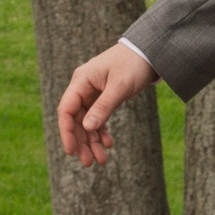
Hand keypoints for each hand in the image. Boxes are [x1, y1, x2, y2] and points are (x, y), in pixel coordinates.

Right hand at [56, 43, 156, 167]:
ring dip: (92, 140)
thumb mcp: (119, 87)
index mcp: (81, 81)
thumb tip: (88, 128)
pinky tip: (108, 143)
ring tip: (101, 160)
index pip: (66, 109)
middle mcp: (83, 87)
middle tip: (89, 163)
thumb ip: (104, 107)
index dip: (66, 132)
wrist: (148, 51)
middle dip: (81, 142)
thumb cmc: (133, 64)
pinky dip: (101, 131)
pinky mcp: (102, 96)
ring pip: (86, 121)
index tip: (71, 151)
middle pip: (75, 119)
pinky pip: (97, 117)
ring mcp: (92, 92)